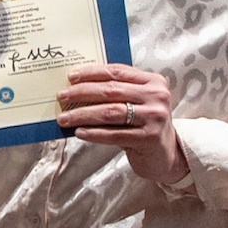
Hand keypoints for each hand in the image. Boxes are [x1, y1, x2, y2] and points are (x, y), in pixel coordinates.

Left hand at [56, 63, 186, 185]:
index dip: (92, 73)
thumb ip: (117, 93)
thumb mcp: (137, 103)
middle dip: (82, 93)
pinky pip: (114, 134)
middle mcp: (157, 96)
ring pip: (110, 112)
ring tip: (64, 118)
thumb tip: (77, 88)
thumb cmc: (144, 126)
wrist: (166, 155)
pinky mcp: (149, 138)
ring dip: (83, 114)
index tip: (71, 77)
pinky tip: (79, 132)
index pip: (117, 71)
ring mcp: (154, 117)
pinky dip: (94, 133)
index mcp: (153, 81)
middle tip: (62, 97)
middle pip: (111, 90)